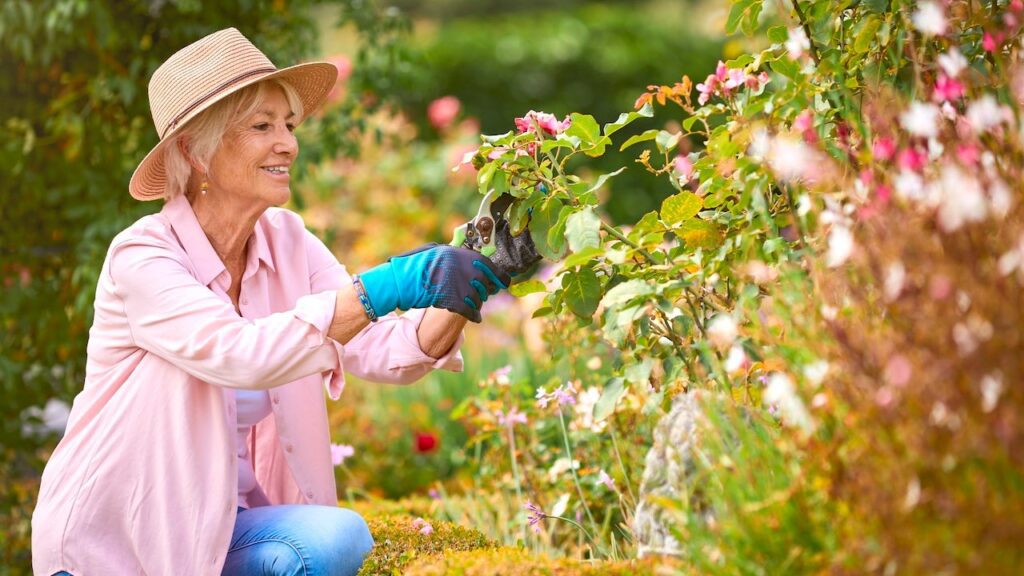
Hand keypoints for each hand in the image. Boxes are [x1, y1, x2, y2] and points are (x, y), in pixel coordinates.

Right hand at [359, 243, 510, 322]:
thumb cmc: (413, 266)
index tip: (504, 281)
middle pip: (485, 281)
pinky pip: (472, 310)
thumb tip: (473, 259)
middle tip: (486, 292)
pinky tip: (475, 317)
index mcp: (458, 254)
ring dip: (478, 302)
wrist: (398, 282)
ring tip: (473, 303)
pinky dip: (474, 315)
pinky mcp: (453, 301)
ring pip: (479, 296)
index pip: (487, 264)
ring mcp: (458, 284)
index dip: (498, 275)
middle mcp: (461, 267)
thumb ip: (454, 255)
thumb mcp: (434, 252)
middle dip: (487, 289)